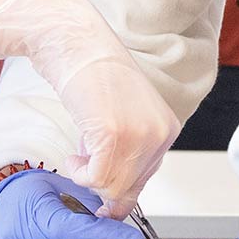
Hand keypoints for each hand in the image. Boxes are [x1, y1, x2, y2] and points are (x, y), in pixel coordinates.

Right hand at [0, 0, 176, 217]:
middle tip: (81, 168)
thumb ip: (125, 152)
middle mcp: (159, 134)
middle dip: (101, 186)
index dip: (117, 187)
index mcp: (166, 128)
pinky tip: (72, 156)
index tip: (98, 189)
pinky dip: (79, 173)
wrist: (78, 44)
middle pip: (129, 189)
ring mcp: (139, 136)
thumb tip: (111, 194)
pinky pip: (96, 178)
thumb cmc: (94, 75)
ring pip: (112, 188)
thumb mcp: (122, 118)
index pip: (144, 178)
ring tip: (76, 156)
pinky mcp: (114, 136)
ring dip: (87, 179)